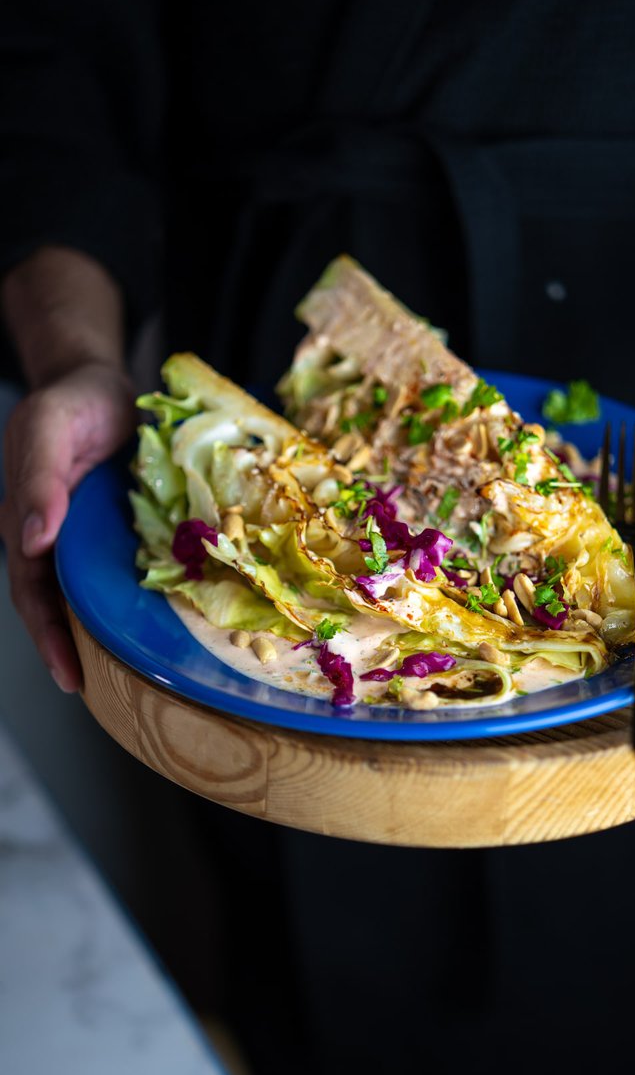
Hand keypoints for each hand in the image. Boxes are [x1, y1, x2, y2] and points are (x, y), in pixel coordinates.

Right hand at [0, 361, 135, 689]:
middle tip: (103, 693)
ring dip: (109, 631)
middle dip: (76, 650)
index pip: (33, 593)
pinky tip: (164, 619)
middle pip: (61, 605)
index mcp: (30, 523)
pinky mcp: (120, 529)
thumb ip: (39, 480)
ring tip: (136, 675)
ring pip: (93, 594)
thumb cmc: (71, 402)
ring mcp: (89, 536)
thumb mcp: (50, 428)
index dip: (49, 637)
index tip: (69, 676)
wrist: (99, 382)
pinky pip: (125, 570)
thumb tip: (33, 541)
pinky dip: (138, 597)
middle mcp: (57, 538)